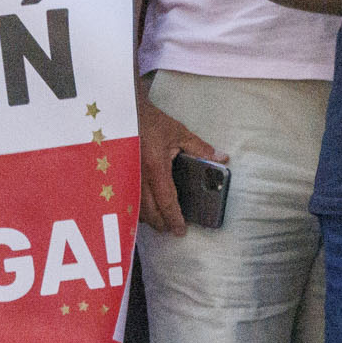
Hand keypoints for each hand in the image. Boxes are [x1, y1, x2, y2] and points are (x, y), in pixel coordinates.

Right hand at [135, 86, 223, 233]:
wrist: (127, 112)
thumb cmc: (152, 122)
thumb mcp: (179, 132)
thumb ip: (200, 148)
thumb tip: (222, 158)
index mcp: (156, 166)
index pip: (166, 200)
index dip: (174, 218)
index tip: (180, 230)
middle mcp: (139, 175)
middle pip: (149, 211)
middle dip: (161, 223)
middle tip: (172, 229)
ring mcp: (126, 177)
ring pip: (136, 208)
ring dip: (149, 218)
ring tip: (161, 221)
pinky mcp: (120, 175)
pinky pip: (127, 199)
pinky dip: (137, 209)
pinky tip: (144, 211)